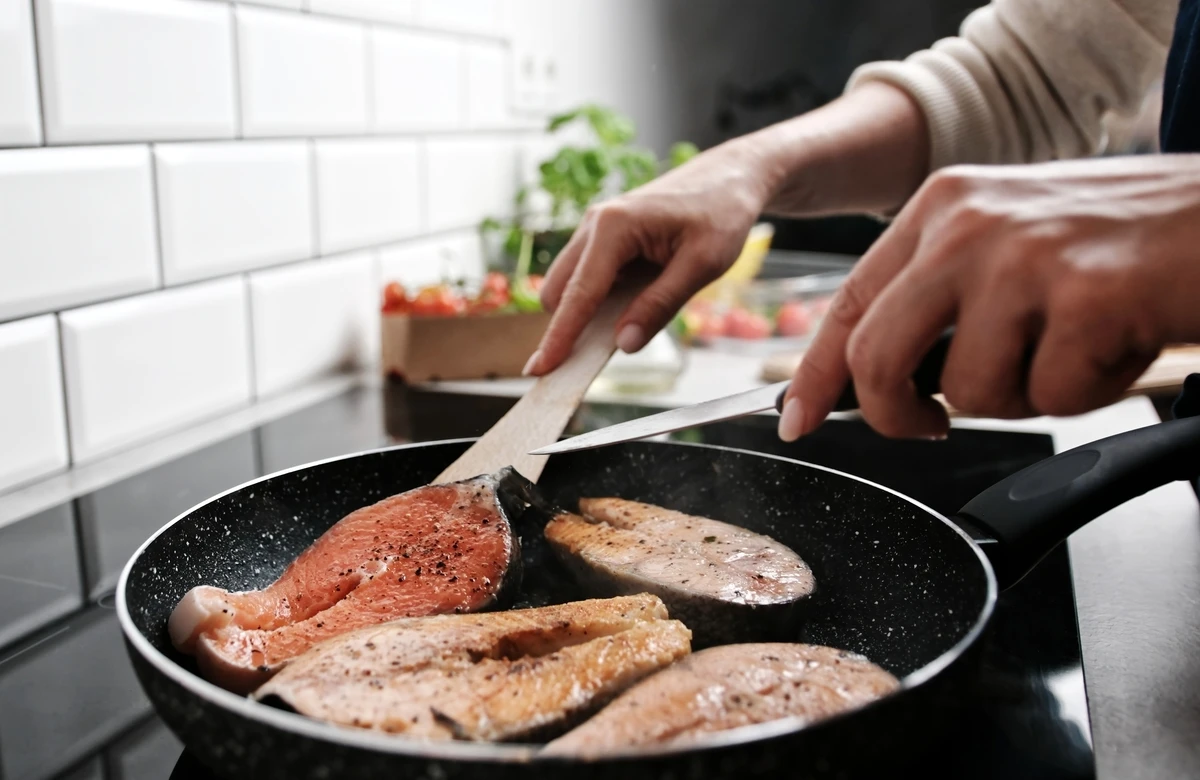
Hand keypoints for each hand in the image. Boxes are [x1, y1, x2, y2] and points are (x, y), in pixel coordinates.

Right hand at [523, 83, 930, 375]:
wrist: (732, 177)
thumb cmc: (722, 214)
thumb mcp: (702, 266)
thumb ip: (661, 306)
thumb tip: (624, 343)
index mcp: (614, 226)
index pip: (579, 294)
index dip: (560, 337)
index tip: (540, 370)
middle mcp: (594, 224)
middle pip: (559, 291)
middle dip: (568, 327)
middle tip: (591, 361)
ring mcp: (595, 228)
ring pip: (568, 284)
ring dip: (585, 311)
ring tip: (630, 320)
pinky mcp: (604, 236)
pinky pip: (586, 276)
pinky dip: (598, 298)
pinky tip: (633, 301)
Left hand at [780, 155, 1199, 440]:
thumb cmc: (1123, 241)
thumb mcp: (1011, 242)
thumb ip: (943, 296)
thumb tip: (882, 376)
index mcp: (943, 207)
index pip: (850, 302)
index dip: (815, 372)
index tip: (797, 419)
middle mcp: (971, 224)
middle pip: (877, 355)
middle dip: (895, 415)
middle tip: (929, 427)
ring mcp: (1026, 258)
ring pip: (970, 392)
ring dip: (1022, 396)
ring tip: (1072, 347)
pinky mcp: (1087, 297)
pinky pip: (1051, 397)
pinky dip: (1085, 393)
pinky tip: (1116, 343)